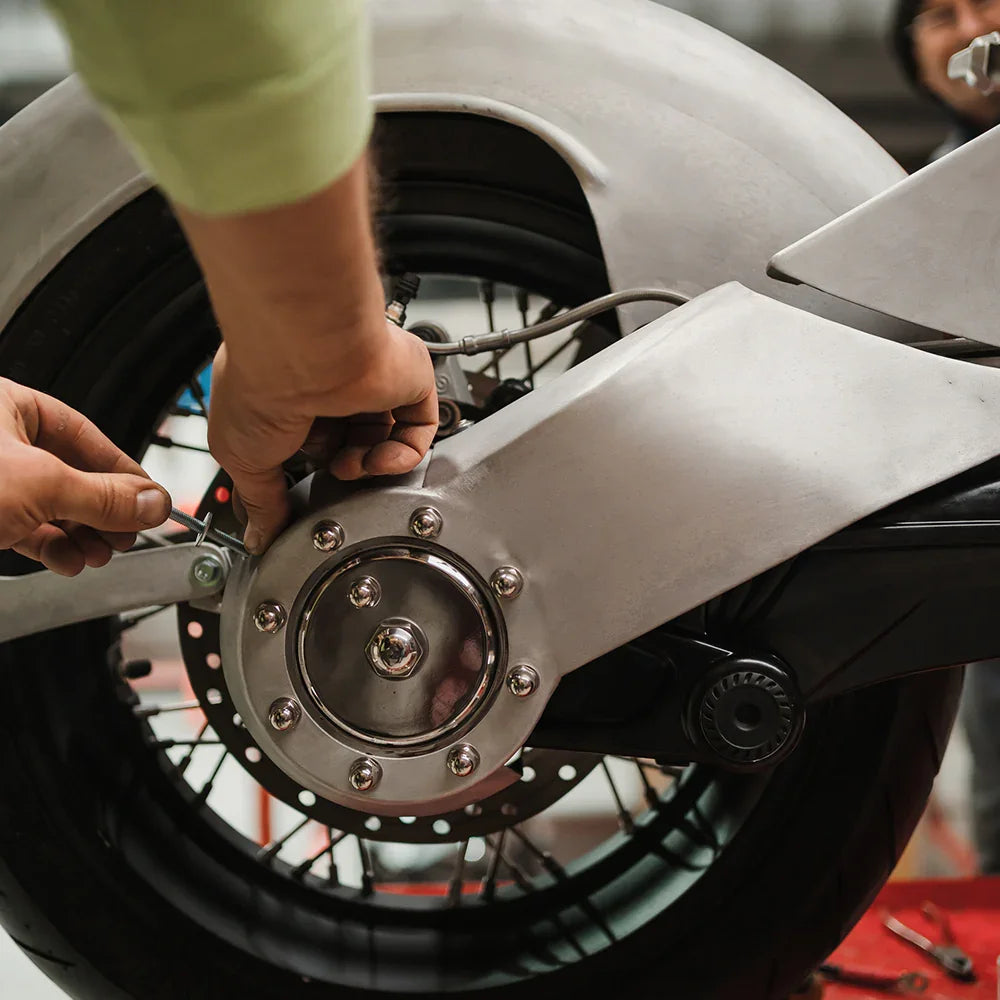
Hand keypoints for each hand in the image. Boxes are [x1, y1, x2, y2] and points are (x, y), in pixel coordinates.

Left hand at [0, 378, 171, 575]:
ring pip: (52, 506)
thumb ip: (103, 496)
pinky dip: (54, 547)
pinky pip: (28, 528)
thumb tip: (151, 502)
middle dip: (103, 512)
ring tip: (101, 551)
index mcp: (7, 405)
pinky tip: (71, 560)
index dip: (122, 469)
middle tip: (128, 531)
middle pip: (73, 475)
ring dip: (84, 535)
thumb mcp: (39, 484)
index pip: (84, 433)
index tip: (149, 498)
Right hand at [174, 155, 438, 556]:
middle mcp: (331, 378)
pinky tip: (380, 460)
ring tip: (351, 465)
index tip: (304, 494)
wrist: (305, 351)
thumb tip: (261, 536)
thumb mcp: (242, 458)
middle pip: (349, 441)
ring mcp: (372, 379)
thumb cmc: (262, 384)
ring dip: (368, 465)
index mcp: (286, 388)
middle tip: (327, 473)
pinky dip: (404, 456)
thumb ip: (259, 502)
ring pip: (385, 439)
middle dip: (339, 468)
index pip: (306, 438)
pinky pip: (419, 429)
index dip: (308, 469)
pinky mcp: (408, 380)